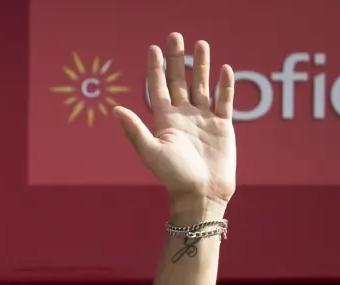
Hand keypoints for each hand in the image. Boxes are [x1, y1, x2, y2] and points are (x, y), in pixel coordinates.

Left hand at [113, 33, 236, 215]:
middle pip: (180, 81)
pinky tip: (224, 69)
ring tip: (201, 44)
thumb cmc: (173, 176)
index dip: (156, 68)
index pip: (159, 88)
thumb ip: (135, 129)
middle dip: (177, 59)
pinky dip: (225, 85)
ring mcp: (203, 120)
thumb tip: (115, 109)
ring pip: (202, 86)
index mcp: (164, 121)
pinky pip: (224, 101)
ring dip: (201, 66)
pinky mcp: (223, 126)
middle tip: (175, 36)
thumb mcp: (150, 151)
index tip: (153, 48)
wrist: (201, 194)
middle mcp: (183, 116)